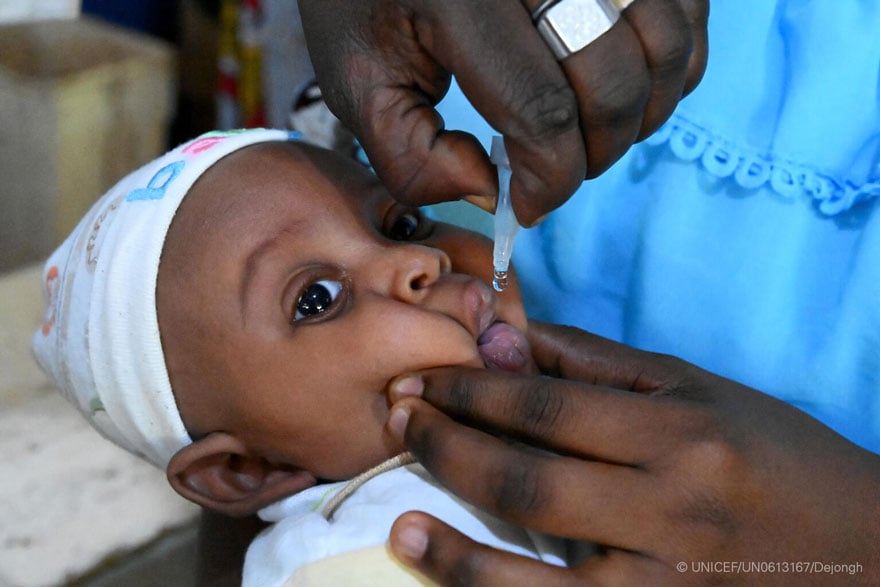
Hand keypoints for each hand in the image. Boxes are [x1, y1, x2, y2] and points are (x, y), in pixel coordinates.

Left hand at [297, 0, 707, 224]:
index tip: (527, 205)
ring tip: (591, 129)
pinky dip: (669, 62)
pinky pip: (684, 12)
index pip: (543, 111)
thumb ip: (410, 157)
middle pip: (615, 82)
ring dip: (642, 111)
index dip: (549, 181)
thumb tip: (490, 189)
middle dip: (596, 153)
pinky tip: (622, 82)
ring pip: (667, 44)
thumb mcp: (357, 80)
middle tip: (556, 168)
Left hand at [385, 321, 879, 584]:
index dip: (470, 393)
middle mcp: (669, 512)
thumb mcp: (697, 390)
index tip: (420, 378)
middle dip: (447, 449)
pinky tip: (454, 580)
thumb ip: (595, 365)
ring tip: (401, 522)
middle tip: (396, 421)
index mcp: (680, 436)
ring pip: (536, 572)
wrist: (862, 554)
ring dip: (456, 549)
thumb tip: (506, 338)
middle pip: (528, 482)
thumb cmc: (776, 456)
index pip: (547, 412)